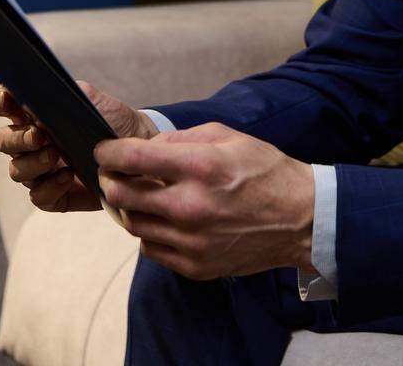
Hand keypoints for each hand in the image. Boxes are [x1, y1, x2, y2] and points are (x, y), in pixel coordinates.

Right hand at [0, 80, 158, 212]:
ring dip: (32, 163)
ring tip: (55, 156)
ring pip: (17, 171)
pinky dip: (48, 187)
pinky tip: (67, 177)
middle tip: (39, 136)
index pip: (5, 106)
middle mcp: (32, 143)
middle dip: (17, 138)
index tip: (8, 100)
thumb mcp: (95, 101)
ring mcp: (41, 170)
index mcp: (36, 115)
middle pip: (4, 141)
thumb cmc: (113, 121)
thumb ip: (70, 92)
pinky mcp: (54, 195)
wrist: (140, 150)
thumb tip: (44, 87)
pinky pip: (38, 196)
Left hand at [94, 122, 314, 280]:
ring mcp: (192, 241)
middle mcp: (191, 206)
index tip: (102, 151)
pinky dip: (150, 233)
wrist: (300, 220)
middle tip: (113, 174)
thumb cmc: (264, 172)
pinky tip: (163, 220)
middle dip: (110, 180)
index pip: (132, 158)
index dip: (107, 152)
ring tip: (140, 195)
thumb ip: (180, 138)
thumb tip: (146, 148)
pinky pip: (151, 248)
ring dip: (129, 207)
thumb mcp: (226, 136)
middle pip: (122, 195)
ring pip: (133, 224)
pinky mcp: (195, 266)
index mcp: (199, 167)